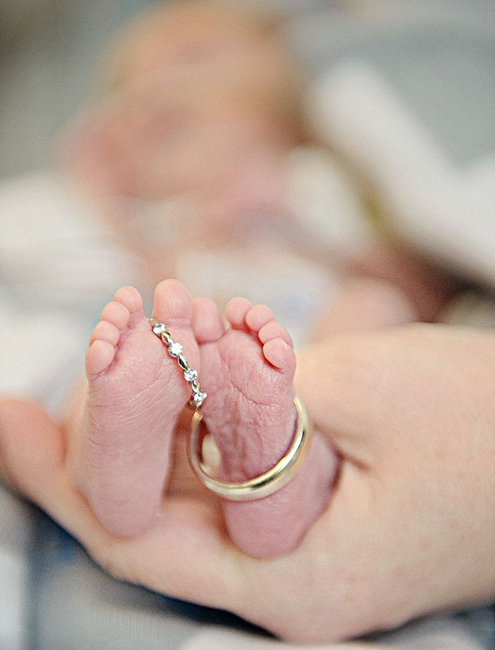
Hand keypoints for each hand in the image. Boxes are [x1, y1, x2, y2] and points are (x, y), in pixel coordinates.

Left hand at [2, 323, 494, 641]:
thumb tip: (177, 397)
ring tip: (131, 339)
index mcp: (294, 580)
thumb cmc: (482, 424)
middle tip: (98, 340)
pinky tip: (184, 367)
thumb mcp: (364, 394)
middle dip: (112, 424)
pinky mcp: (316, 511)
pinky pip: (232, 471)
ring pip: (190, 488)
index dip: (61, 475)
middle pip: (156, 511)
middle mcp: (286, 579)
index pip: (138, 536)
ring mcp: (300, 546)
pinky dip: (200, 417)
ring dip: (155, 414)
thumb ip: (253, 401)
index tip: (9, 418)